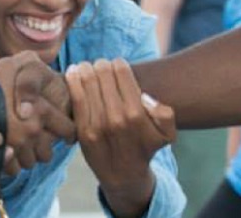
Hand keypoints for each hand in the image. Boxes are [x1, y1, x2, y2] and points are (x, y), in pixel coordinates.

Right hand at [0, 51, 75, 174]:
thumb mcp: (19, 62)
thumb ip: (36, 64)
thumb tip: (47, 70)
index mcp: (42, 110)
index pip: (69, 130)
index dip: (69, 131)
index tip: (65, 133)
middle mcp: (32, 132)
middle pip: (48, 153)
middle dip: (43, 148)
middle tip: (37, 138)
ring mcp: (15, 146)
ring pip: (30, 162)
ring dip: (26, 155)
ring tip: (19, 144)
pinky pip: (11, 168)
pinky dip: (9, 162)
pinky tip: (5, 150)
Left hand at [67, 58, 174, 216]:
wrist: (124, 176)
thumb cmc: (145, 148)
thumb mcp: (166, 134)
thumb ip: (165, 113)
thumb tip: (144, 97)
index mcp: (137, 113)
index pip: (121, 72)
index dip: (118, 64)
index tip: (117, 66)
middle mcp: (116, 117)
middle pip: (102, 73)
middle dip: (102, 65)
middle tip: (101, 66)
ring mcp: (97, 124)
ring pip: (87, 81)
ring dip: (86, 69)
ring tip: (87, 67)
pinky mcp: (82, 130)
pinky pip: (75, 97)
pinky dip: (73, 79)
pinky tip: (74, 71)